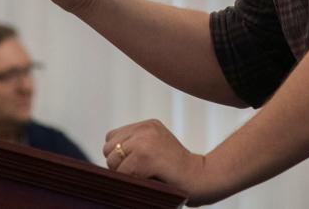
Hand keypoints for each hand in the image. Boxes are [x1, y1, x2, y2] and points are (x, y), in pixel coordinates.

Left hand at [103, 119, 224, 206]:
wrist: (200, 178)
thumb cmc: (176, 171)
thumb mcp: (156, 147)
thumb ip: (135, 145)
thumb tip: (108, 157)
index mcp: (147, 125)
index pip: (112, 137)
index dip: (119, 155)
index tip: (136, 165)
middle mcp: (145, 129)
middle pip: (109, 149)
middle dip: (119, 165)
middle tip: (141, 173)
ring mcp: (145, 141)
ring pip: (113, 162)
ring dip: (124, 174)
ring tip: (146, 175)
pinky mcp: (145, 157)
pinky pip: (122, 174)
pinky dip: (131, 182)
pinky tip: (149, 179)